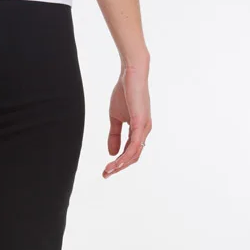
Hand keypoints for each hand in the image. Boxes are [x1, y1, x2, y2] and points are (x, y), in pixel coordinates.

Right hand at [103, 64, 150, 178]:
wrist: (131, 74)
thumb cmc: (125, 92)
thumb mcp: (116, 118)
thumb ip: (114, 135)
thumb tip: (112, 153)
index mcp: (139, 130)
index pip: (130, 152)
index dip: (118, 163)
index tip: (105, 170)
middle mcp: (144, 131)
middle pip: (133, 157)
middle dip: (119, 168)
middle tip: (105, 175)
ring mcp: (144, 128)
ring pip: (134, 154)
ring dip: (120, 165)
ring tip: (108, 171)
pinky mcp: (141, 123)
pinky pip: (134, 145)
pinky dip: (125, 156)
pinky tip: (115, 162)